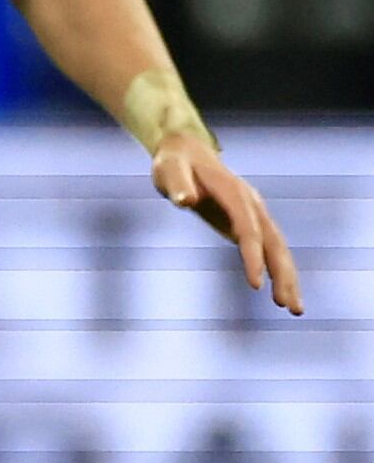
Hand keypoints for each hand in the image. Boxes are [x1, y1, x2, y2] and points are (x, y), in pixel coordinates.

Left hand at [153, 133, 301, 313]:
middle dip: (282, 275)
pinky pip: (269, 249)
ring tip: (293, 309)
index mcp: (234, 193)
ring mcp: (254, 213)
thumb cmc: (174, 163)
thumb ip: (176, 183)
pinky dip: (277, 270)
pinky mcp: (249, 223)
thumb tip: (184, 200)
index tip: (255, 286)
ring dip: (287, 278)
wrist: (186, 152)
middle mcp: (251, 204)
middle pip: (274, 243)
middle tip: (288, 307)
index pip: (248, 229)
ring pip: (277, 248)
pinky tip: (282, 294)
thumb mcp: (168, 169)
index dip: (253, 257)